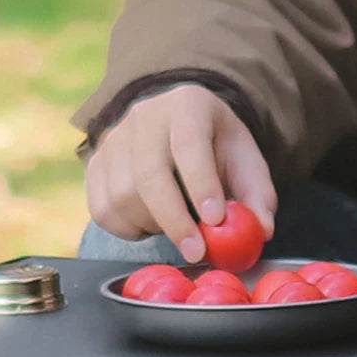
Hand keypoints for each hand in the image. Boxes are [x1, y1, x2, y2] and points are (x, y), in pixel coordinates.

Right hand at [86, 84, 276, 262]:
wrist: (182, 128)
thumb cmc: (218, 148)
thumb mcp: (246, 162)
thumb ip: (258, 197)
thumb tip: (261, 230)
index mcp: (189, 105)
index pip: (190, 144)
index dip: (201, 184)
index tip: (214, 220)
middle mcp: (144, 116)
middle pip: (149, 173)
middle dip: (174, 220)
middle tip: (197, 251)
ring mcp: (114, 138)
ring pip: (122, 194)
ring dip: (153, 225)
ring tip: (179, 227)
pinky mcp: (95, 163)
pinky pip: (102, 208)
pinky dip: (127, 229)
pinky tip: (152, 225)